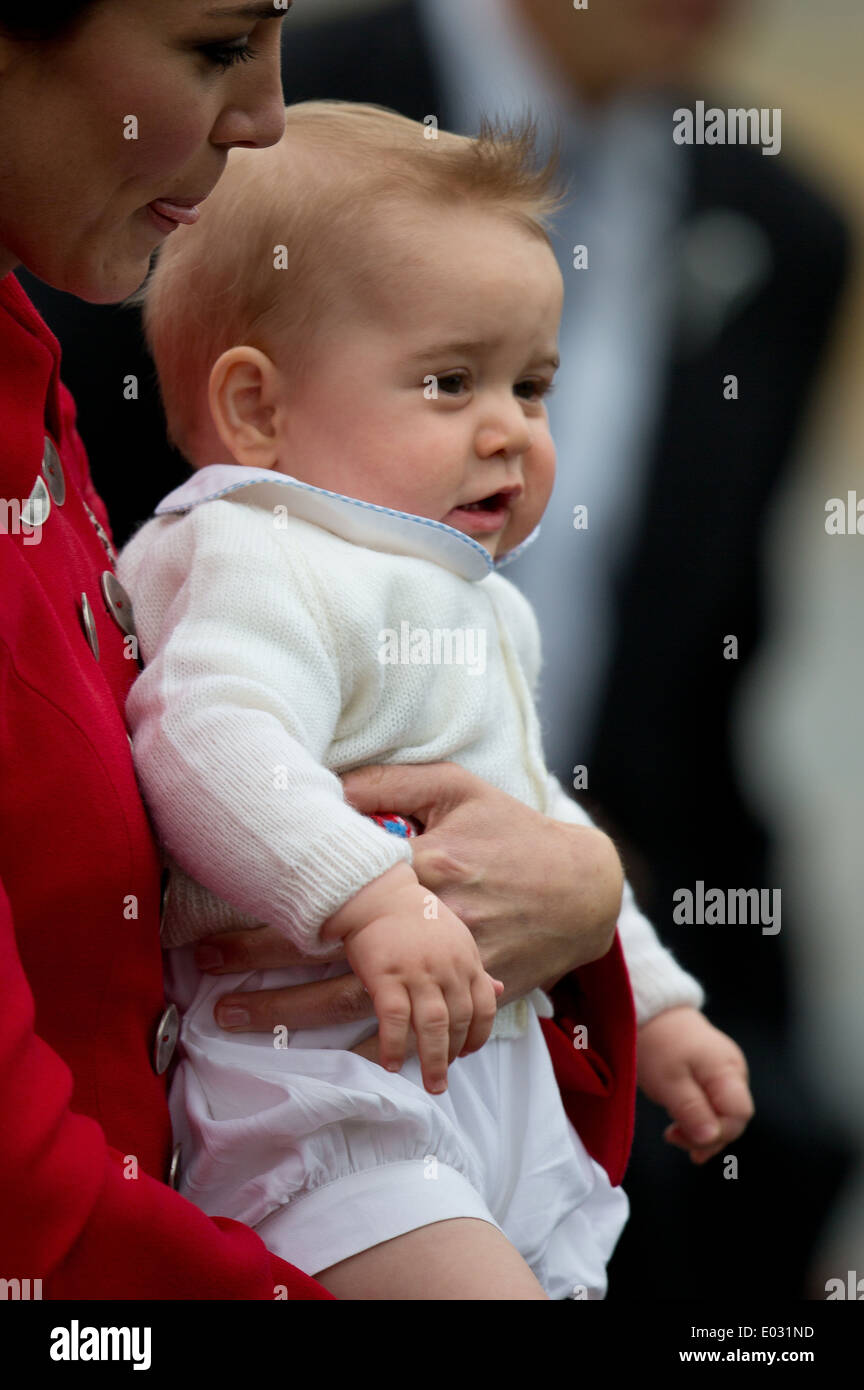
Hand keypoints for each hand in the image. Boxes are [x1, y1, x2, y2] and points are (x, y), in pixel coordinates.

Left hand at [192, 761, 622, 1046]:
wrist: (584, 887)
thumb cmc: (513, 829)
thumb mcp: (457, 788)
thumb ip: (390, 785)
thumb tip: (327, 783)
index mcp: (423, 864)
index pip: (335, 889)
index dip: (275, 902)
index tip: (220, 915)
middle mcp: (432, 920)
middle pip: (334, 954)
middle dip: (264, 968)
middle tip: (208, 981)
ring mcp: (451, 964)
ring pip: (362, 1000)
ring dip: (296, 1014)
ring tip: (239, 1022)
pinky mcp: (469, 993)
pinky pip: (411, 1026)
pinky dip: (366, 1044)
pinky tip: (319, 1060)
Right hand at [328, 864, 502, 1092]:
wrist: (378, 894)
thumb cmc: (416, 917)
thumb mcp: (457, 938)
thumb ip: (475, 968)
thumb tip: (500, 989)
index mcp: (467, 959)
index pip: (484, 1006)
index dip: (479, 1035)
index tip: (467, 1053)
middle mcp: (447, 968)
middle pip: (459, 1021)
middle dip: (454, 1054)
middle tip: (443, 1079)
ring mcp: (417, 972)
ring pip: (432, 1026)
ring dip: (432, 1060)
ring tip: (430, 1084)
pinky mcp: (386, 975)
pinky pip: (394, 1019)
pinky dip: (393, 1045)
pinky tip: (389, 1063)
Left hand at [636, 1007, 754, 1163]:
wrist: (650, 1011)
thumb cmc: (658, 1043)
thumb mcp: (669, 1081)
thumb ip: (692, 1111)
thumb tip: (711, 1139)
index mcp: (727, 1071)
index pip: (739, 1115)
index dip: (717, 1134)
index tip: (683, 1139)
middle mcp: (733, 1071)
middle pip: (733, 1117)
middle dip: (707, 1136)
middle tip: (673, 1137)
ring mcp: (725, 1070)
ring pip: (723, 1112)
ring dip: (701, 1128)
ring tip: (673, 1130)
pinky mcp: (713, 1071)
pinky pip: (714, 1102)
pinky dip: (699, 1115)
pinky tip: (680, 1119)